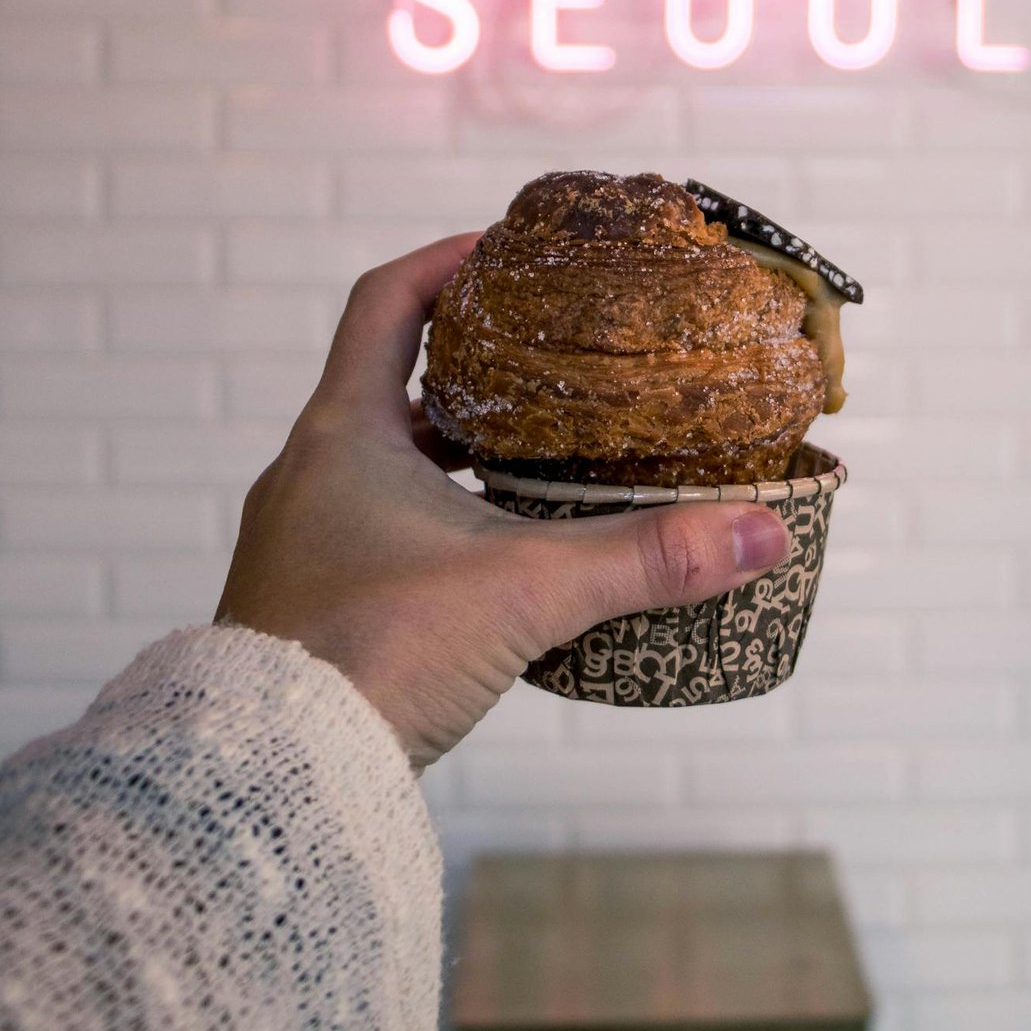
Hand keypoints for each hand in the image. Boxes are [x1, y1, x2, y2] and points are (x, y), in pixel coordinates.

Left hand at [215, 235, 791, 770]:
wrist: (272, 779)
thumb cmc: (372, 656)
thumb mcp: (525, 590)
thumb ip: (644, 558)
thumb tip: (758, 530)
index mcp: (343, 432)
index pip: (386, 302)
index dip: (446, 263)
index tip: (507, 251)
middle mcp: (312, 472)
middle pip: (392, 382)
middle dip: (475, 368)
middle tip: (552, 359)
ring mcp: (306, 540)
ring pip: (388, 462)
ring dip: (458, 451)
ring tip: (543, 453)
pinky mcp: (316, 601)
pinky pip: (381, 526)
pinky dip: (441, 517)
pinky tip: (501, 551)